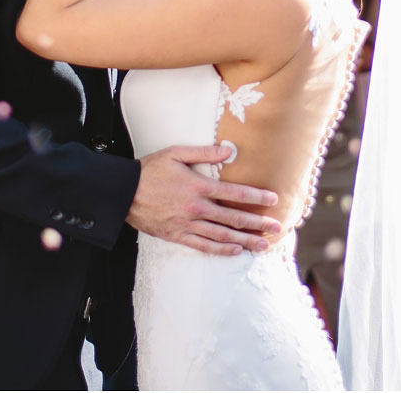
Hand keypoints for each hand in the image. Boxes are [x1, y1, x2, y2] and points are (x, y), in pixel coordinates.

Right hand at [126, 143, 282, 255]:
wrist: (124, 193)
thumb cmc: (150, 169)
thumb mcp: (176, 153)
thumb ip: (204, 152)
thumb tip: (229, 150)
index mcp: (198, 186)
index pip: (234, 193)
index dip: (256, 197)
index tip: (273, 200)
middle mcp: (196, 208)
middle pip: (232, 218)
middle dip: (256, 223)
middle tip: (276, 227)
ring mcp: (187, 224)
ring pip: (221, 236)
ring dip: (244, 241)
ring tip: (263, 245)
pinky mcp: (177, 235)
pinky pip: (203, 246)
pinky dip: (221, 250)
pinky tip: (235, 251)